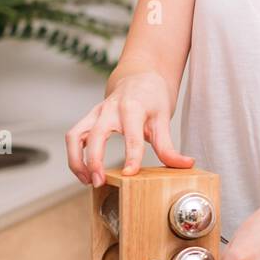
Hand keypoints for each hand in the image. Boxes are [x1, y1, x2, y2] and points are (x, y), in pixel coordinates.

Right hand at [65, 70, 193, 185]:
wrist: (139, 77)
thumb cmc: (152, 98)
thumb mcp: (163, 118)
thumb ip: (169, 146)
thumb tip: (186, 165)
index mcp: (132, 107)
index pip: (131, 135)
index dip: (131, 156)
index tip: (130, 174)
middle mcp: (109, 109)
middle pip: (95, 134)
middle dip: (94, 160)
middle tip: (99, 182)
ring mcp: (95, 113)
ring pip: (74, 135)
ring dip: (76, 160)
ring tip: (87, 181)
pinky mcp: (87, 118)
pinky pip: (73, 137)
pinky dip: (74, 156)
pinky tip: (84, 172)